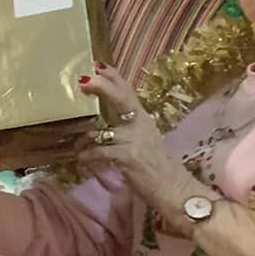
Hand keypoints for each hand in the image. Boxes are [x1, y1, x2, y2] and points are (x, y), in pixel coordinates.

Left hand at [77, 66, 193, 221]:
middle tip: (83, 81)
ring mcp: (135, 140)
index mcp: (143, 119)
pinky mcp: (128, 157)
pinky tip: (83, 161)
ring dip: (82, 141)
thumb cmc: (157, 168)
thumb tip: (102, 126)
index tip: (98, 65)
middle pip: (121, 98)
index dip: (113, 77)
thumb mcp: (145, 142)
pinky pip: (98, 152)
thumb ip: (128, 130)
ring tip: (78, 149)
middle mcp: (140, 125)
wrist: (175, 190)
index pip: (128, 92)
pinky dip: (86, 157)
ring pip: (98, 132)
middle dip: (102, 87)